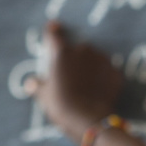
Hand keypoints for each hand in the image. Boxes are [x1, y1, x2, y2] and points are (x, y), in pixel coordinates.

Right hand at [24, 22, 123, 144]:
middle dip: (75, 58)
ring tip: (86, 86)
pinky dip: (103, 78)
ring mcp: (102, 60)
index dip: (53, 30)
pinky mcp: (115, 72)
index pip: (54, 34)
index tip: (53, 25)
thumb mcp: (44, 96)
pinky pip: (107, 72)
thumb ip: (37, 86)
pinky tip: (98, 91)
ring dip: (91, 67)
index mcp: (62, 53)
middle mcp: (83, 50)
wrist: (89, 119)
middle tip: (71, 77)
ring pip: (95, 59)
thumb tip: (30, 83)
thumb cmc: (61, 105)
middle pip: (78, 48)